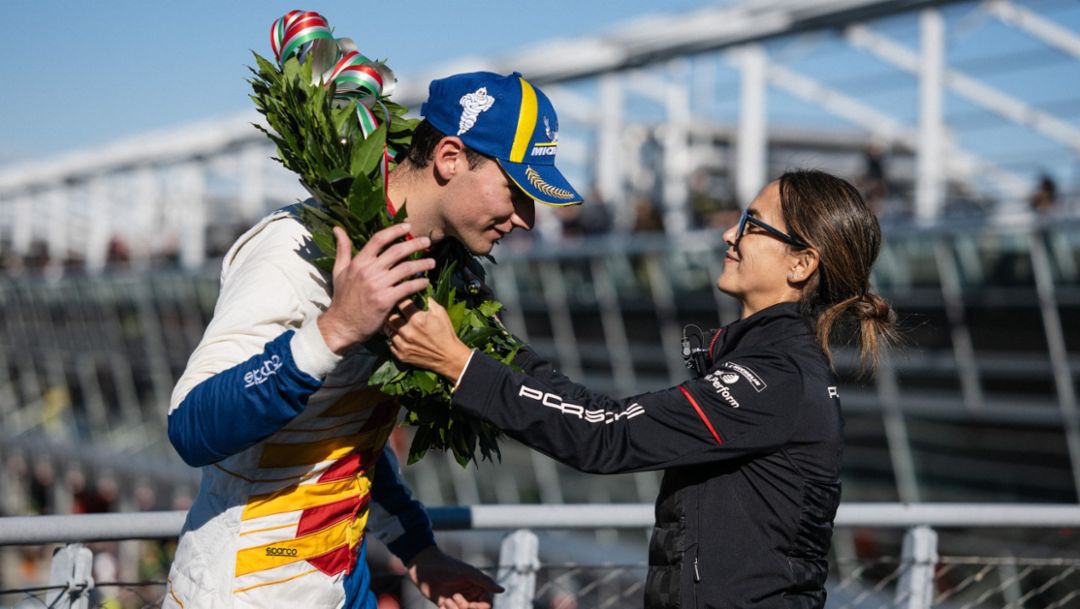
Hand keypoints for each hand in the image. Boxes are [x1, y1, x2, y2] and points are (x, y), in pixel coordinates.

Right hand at [317, 224, 434, 353]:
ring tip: (432, 262)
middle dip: (414, 244)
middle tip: (427, 242)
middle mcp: (368, 271)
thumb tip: (337, 228)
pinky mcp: (385, 300)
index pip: (379, 239)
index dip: (395, 230)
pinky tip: (425, 282)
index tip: (408, 226)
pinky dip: (419, 283)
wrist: (341, 325)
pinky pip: (407, 287)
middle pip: (397, 251)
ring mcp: (377, 285)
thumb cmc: (342, 298)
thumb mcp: (339, 271)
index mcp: (358, 262)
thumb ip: (342, 249)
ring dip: (422, 264)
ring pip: (406, 269)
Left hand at [387, 299, 472, 379]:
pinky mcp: (401, 355)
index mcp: (418, 319)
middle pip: (390, 316)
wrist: (449, 357)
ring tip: (395, 321)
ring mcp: (403, 344)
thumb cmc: (446, 333)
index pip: (401, 302)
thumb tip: (419, 290)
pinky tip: (398, 335)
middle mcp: (408, 332)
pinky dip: (392, 338)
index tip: (399, 295)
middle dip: (391, 311)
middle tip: (394, 309)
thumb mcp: (440, 312)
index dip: (400, 297)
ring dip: (390, 324)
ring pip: (387, 330)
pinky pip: (390, 343)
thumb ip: (428, 300)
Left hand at [407, 546, 502, 608]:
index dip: (479, 608)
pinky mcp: (447, 607)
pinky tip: (442, 602)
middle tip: (454, 597)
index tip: (469, 604)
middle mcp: (470, 595)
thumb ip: (485, 581)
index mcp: (478, 587)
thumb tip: (502, 590)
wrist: (425, 568)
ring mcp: (458, 602)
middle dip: (464, 608)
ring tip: (446, 600)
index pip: (486, 605)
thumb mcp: (467, 573)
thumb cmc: (447, 566)